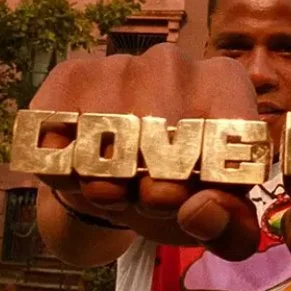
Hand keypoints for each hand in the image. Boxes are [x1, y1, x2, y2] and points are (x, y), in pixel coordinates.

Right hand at [28, 43, 263, 260]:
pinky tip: (82, 168)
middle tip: (151, 199)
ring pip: (107, 150)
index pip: (228, 140)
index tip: (189, 199)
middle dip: (155, 196)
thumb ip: (231, 227)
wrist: (113, 170)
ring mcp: (119, 64)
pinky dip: (67, 175)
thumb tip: (200, 210)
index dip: (207, 186)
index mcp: (226, 83)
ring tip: (118, 187)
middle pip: (165, 150)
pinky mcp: (69, 77)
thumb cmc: (176, 186)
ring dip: (107, 189)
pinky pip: (59, 143)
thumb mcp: (215, 216)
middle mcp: (175, 62)